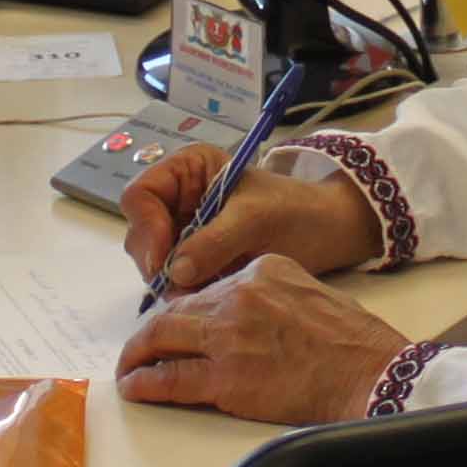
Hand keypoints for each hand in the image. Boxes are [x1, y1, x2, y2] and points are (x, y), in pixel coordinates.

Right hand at [117, 143, 384, 294]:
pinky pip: (174, 279)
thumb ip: (214, 241)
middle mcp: (178, 199)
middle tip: (179, 287)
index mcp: (187, 170)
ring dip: (170, 280)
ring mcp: (184, 231)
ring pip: (154, 260)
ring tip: (201, 291)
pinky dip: (184, 291)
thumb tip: (176, 271)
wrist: (326, 233)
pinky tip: (206, 296)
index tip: (162, 261)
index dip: (145, 227)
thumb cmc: (294, 210)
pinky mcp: (195, 261)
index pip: (140, 195)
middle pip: (140, 231)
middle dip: (156, 260)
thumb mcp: (255, 219)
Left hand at [117, 257, 416, 423]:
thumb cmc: (355, 343)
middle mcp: (238, 295)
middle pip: (176, 311)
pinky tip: (136, 386)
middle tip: (137, 348)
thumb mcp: (311, 292)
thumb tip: (246, 316)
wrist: (371, 373)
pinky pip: (171, 378)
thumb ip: (273, 296)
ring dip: (138, 355)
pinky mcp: (227, 378)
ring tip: (128, 368)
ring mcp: (229, 337)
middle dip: (150, 332)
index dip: (185, 312)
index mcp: (261, 270)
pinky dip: (147, 382)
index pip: (207, 288)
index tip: (174, 325)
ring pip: (163, 339)